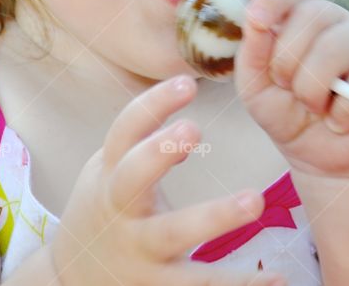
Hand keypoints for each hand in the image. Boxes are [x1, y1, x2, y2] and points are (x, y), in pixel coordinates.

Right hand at [51, 75, 286, 285]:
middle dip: (159, 152)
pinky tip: (278, 277)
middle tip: (193, 128)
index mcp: (110, 173)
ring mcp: (138, 250)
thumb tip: (184, 119)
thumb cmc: (104, 211)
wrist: (70, 279)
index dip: (152, 105)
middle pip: (134, 177)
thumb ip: (143, 145)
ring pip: (174, 234)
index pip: (125, 131)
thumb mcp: (110, 172)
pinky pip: (201, 284)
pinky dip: (239, 283)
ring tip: (256, 199)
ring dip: (215, 216)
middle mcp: (120, 209)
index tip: (187, 82)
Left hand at [233, 0, 348, 178]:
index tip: (256, 22)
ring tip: (316, 108)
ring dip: (312, 93)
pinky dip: (342, 114)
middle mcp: (333, 22)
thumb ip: (253, 53)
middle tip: (291, 90)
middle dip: (287, 65)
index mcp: (298, 18)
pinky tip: (341, 120)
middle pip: (308, 16)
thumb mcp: (257, 88)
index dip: (271, 0)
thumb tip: (255, 22)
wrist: (324, 159)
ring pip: (333, 50)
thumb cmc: (288, 115)